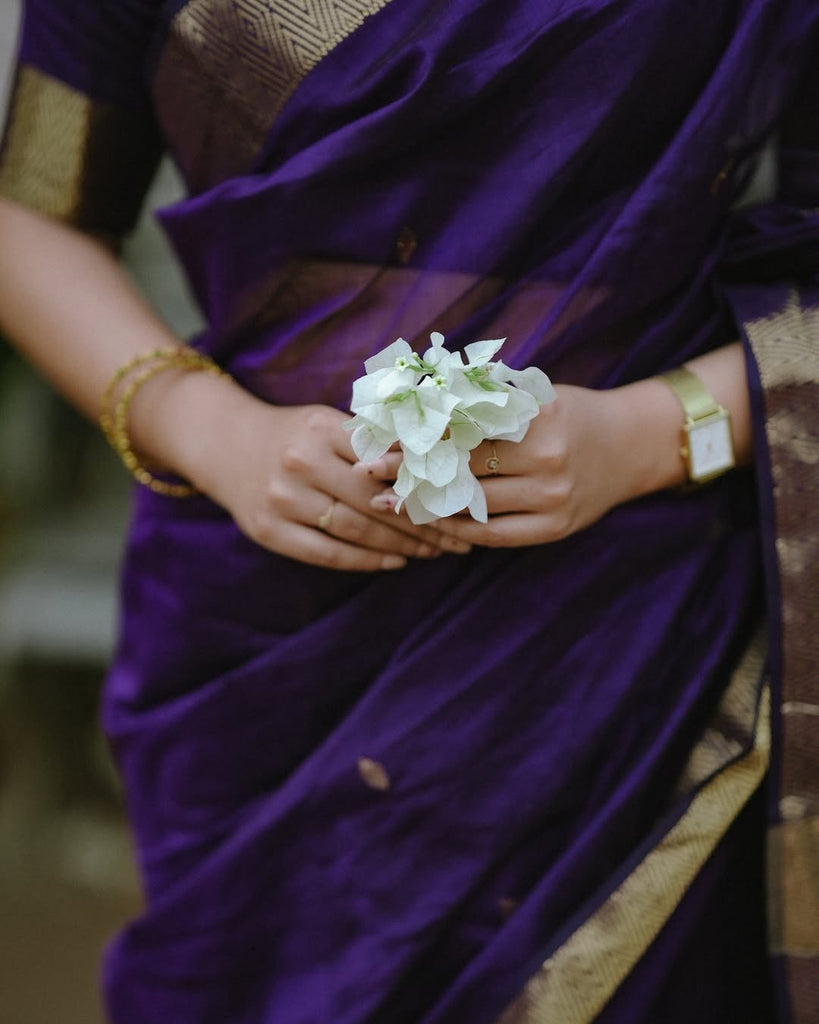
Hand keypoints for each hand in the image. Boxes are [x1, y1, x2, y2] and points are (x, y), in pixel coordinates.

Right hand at [150, 374, 469, 570]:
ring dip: (402, 545)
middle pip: (375, 500)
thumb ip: (370, 440)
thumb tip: (436, 462)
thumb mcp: (326, 421)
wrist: (223, 443)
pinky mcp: (268, 531)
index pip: (384, 460)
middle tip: (459, 537)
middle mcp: (300, 461)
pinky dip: (366, 560)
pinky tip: (394, 562)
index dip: (425, 484)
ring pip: (355, 529)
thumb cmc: (292, 434)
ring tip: (434, 551)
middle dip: (423, 523)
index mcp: (321, 427)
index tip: (459, 500)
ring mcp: (282, 499)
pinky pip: (327, 553)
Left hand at [368, 382, 685, 547]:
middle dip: (412, 474)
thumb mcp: (532, 396)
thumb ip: (483, 403)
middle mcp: (548, 458)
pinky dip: (461, 530)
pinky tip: (435, 523)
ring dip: (428, 506)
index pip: (463, 429)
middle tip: (371, 477)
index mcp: (537, 417)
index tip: (378, 443)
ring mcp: (554, 498)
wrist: (633, 445)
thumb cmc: (570, 414)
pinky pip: (495, 536)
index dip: (416, 438)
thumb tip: (414, 407)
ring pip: (474, 507)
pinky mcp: (556, 528)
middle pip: (463, 470)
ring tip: (391, 503)